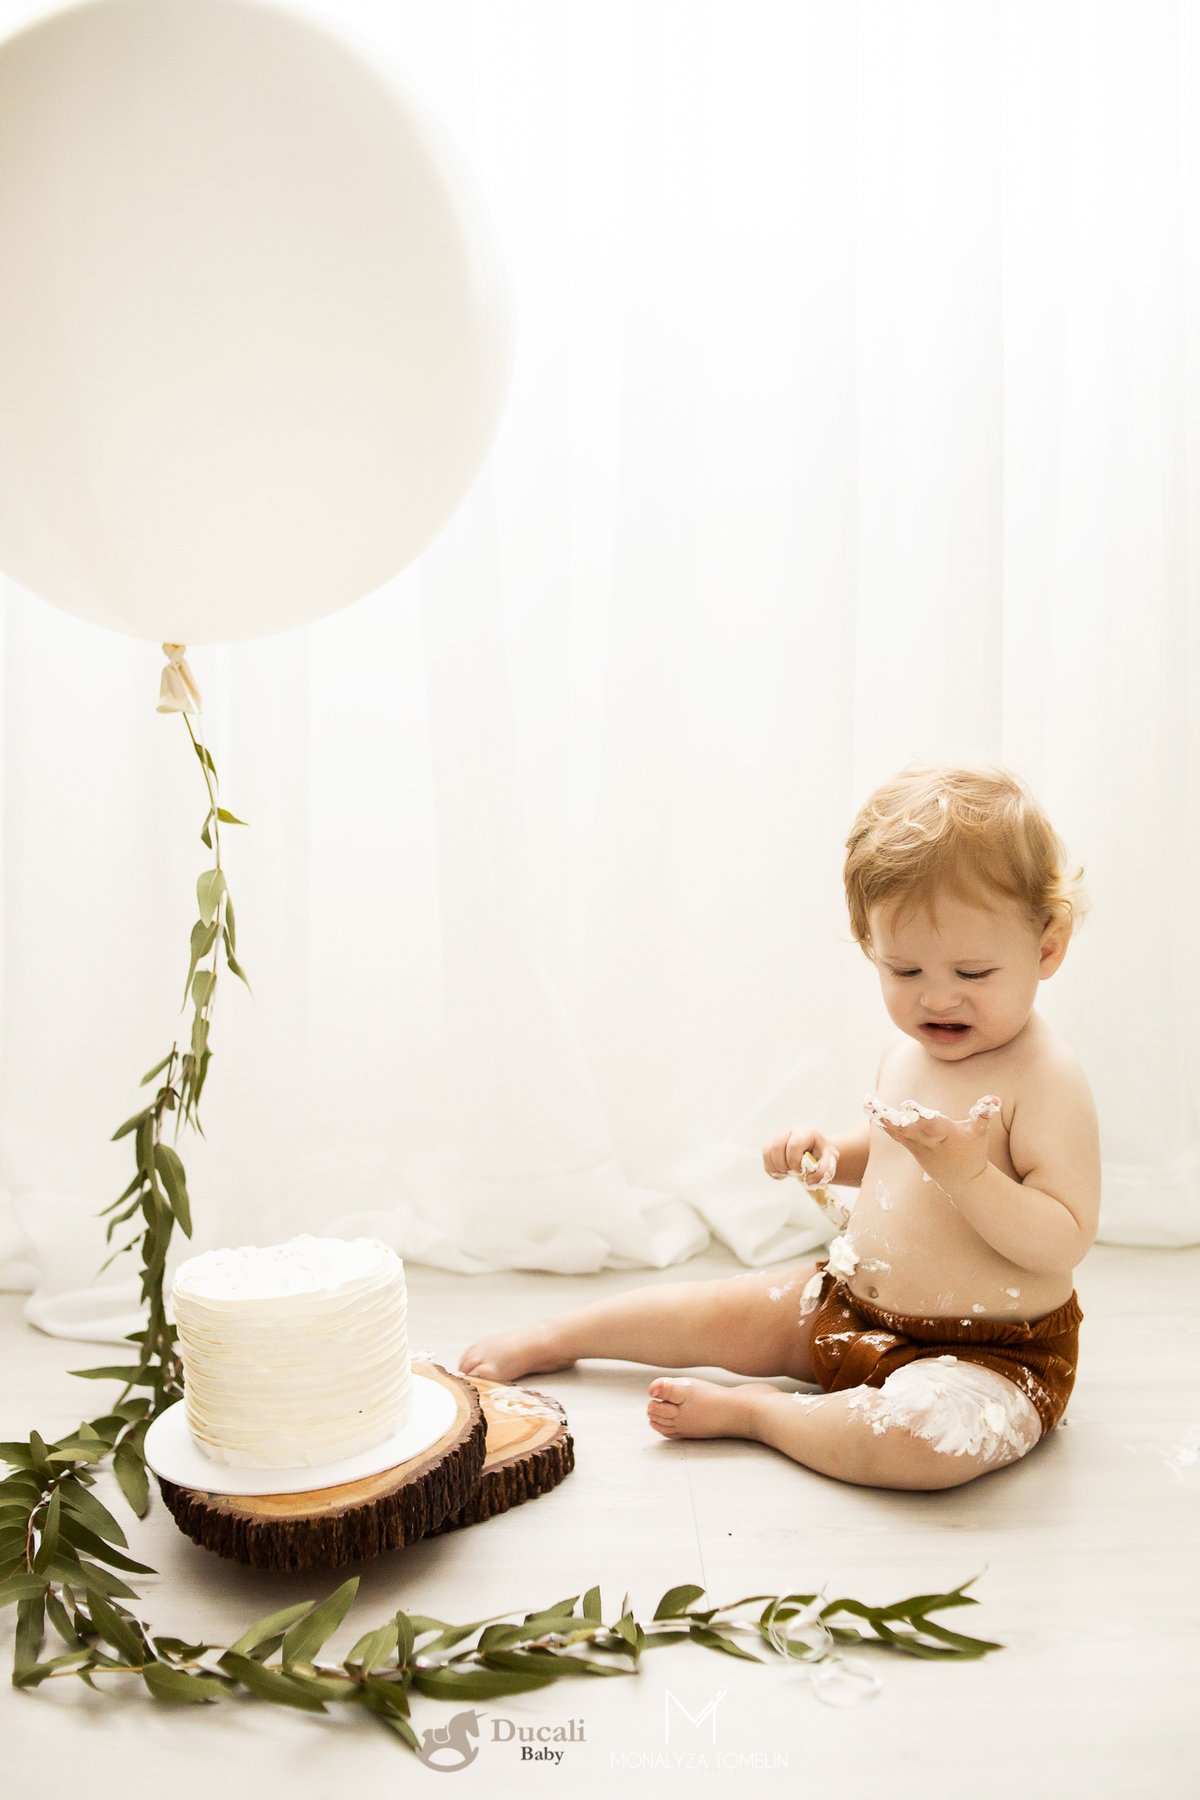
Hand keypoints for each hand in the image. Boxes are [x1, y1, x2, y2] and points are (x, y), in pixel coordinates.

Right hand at [762, 1127, 838, 1185]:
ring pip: (768, 1151)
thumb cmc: (822, 1155)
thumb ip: (823, 1172)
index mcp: (805, 1133)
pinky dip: (770, 1168)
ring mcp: (779, 1136)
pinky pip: (765, 1156)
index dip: (794, 1161)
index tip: (802, 1171)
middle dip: (783, 1165)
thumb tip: (809, 1182)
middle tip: (793, 1173)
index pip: (793, 1145)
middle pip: (777, 1147)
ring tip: (787, 1174)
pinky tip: (781, 1174)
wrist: (817, 1151)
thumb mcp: (829, 1162)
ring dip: (776, 1167)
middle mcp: (790, 1131)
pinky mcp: (772, 1144)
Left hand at [872, 1095, 999, 1195]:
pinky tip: (872, 1113)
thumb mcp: (979, 1134)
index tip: (907, 1104)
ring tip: (868, 1103)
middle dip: (892, 1118)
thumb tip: (994, 1098)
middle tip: (876, 1107)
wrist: (964, 1180)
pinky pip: (896, 1135)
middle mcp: (929, 1141)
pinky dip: (885, 1125)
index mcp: (945, 1135)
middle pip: (908, 1128)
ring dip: (883, 1118)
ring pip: (898, 1131)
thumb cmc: (973, 1153)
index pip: (931, 1124)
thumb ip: (983, 1114)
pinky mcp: (912, 1148)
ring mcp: (918, 1146)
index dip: (919, 1115)